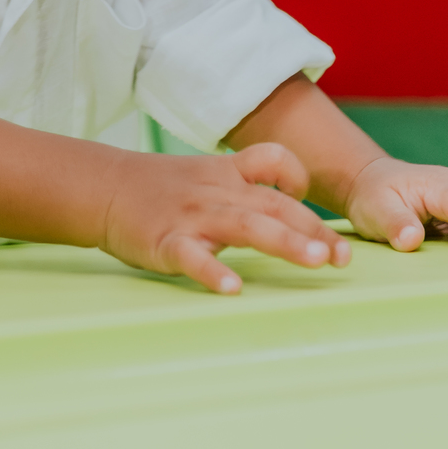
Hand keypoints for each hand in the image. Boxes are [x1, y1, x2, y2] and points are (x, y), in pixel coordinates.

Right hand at [101, 141, 351, 294]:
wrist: (103, 187)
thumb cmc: (162, 187)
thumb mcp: (206, 174)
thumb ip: (246, 188)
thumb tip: (292, 218)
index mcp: (226, 173)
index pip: (272, 160)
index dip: (298, 177)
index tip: (313, 205)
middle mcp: (217, 192)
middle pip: (273, 203)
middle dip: (312, 228)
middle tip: (344, 257)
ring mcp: (193, 216)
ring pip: (246, 225)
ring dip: (284, 242)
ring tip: (314, 261)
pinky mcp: (167, 241)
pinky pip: (193, 257)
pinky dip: (213, 271)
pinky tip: (232, 289)